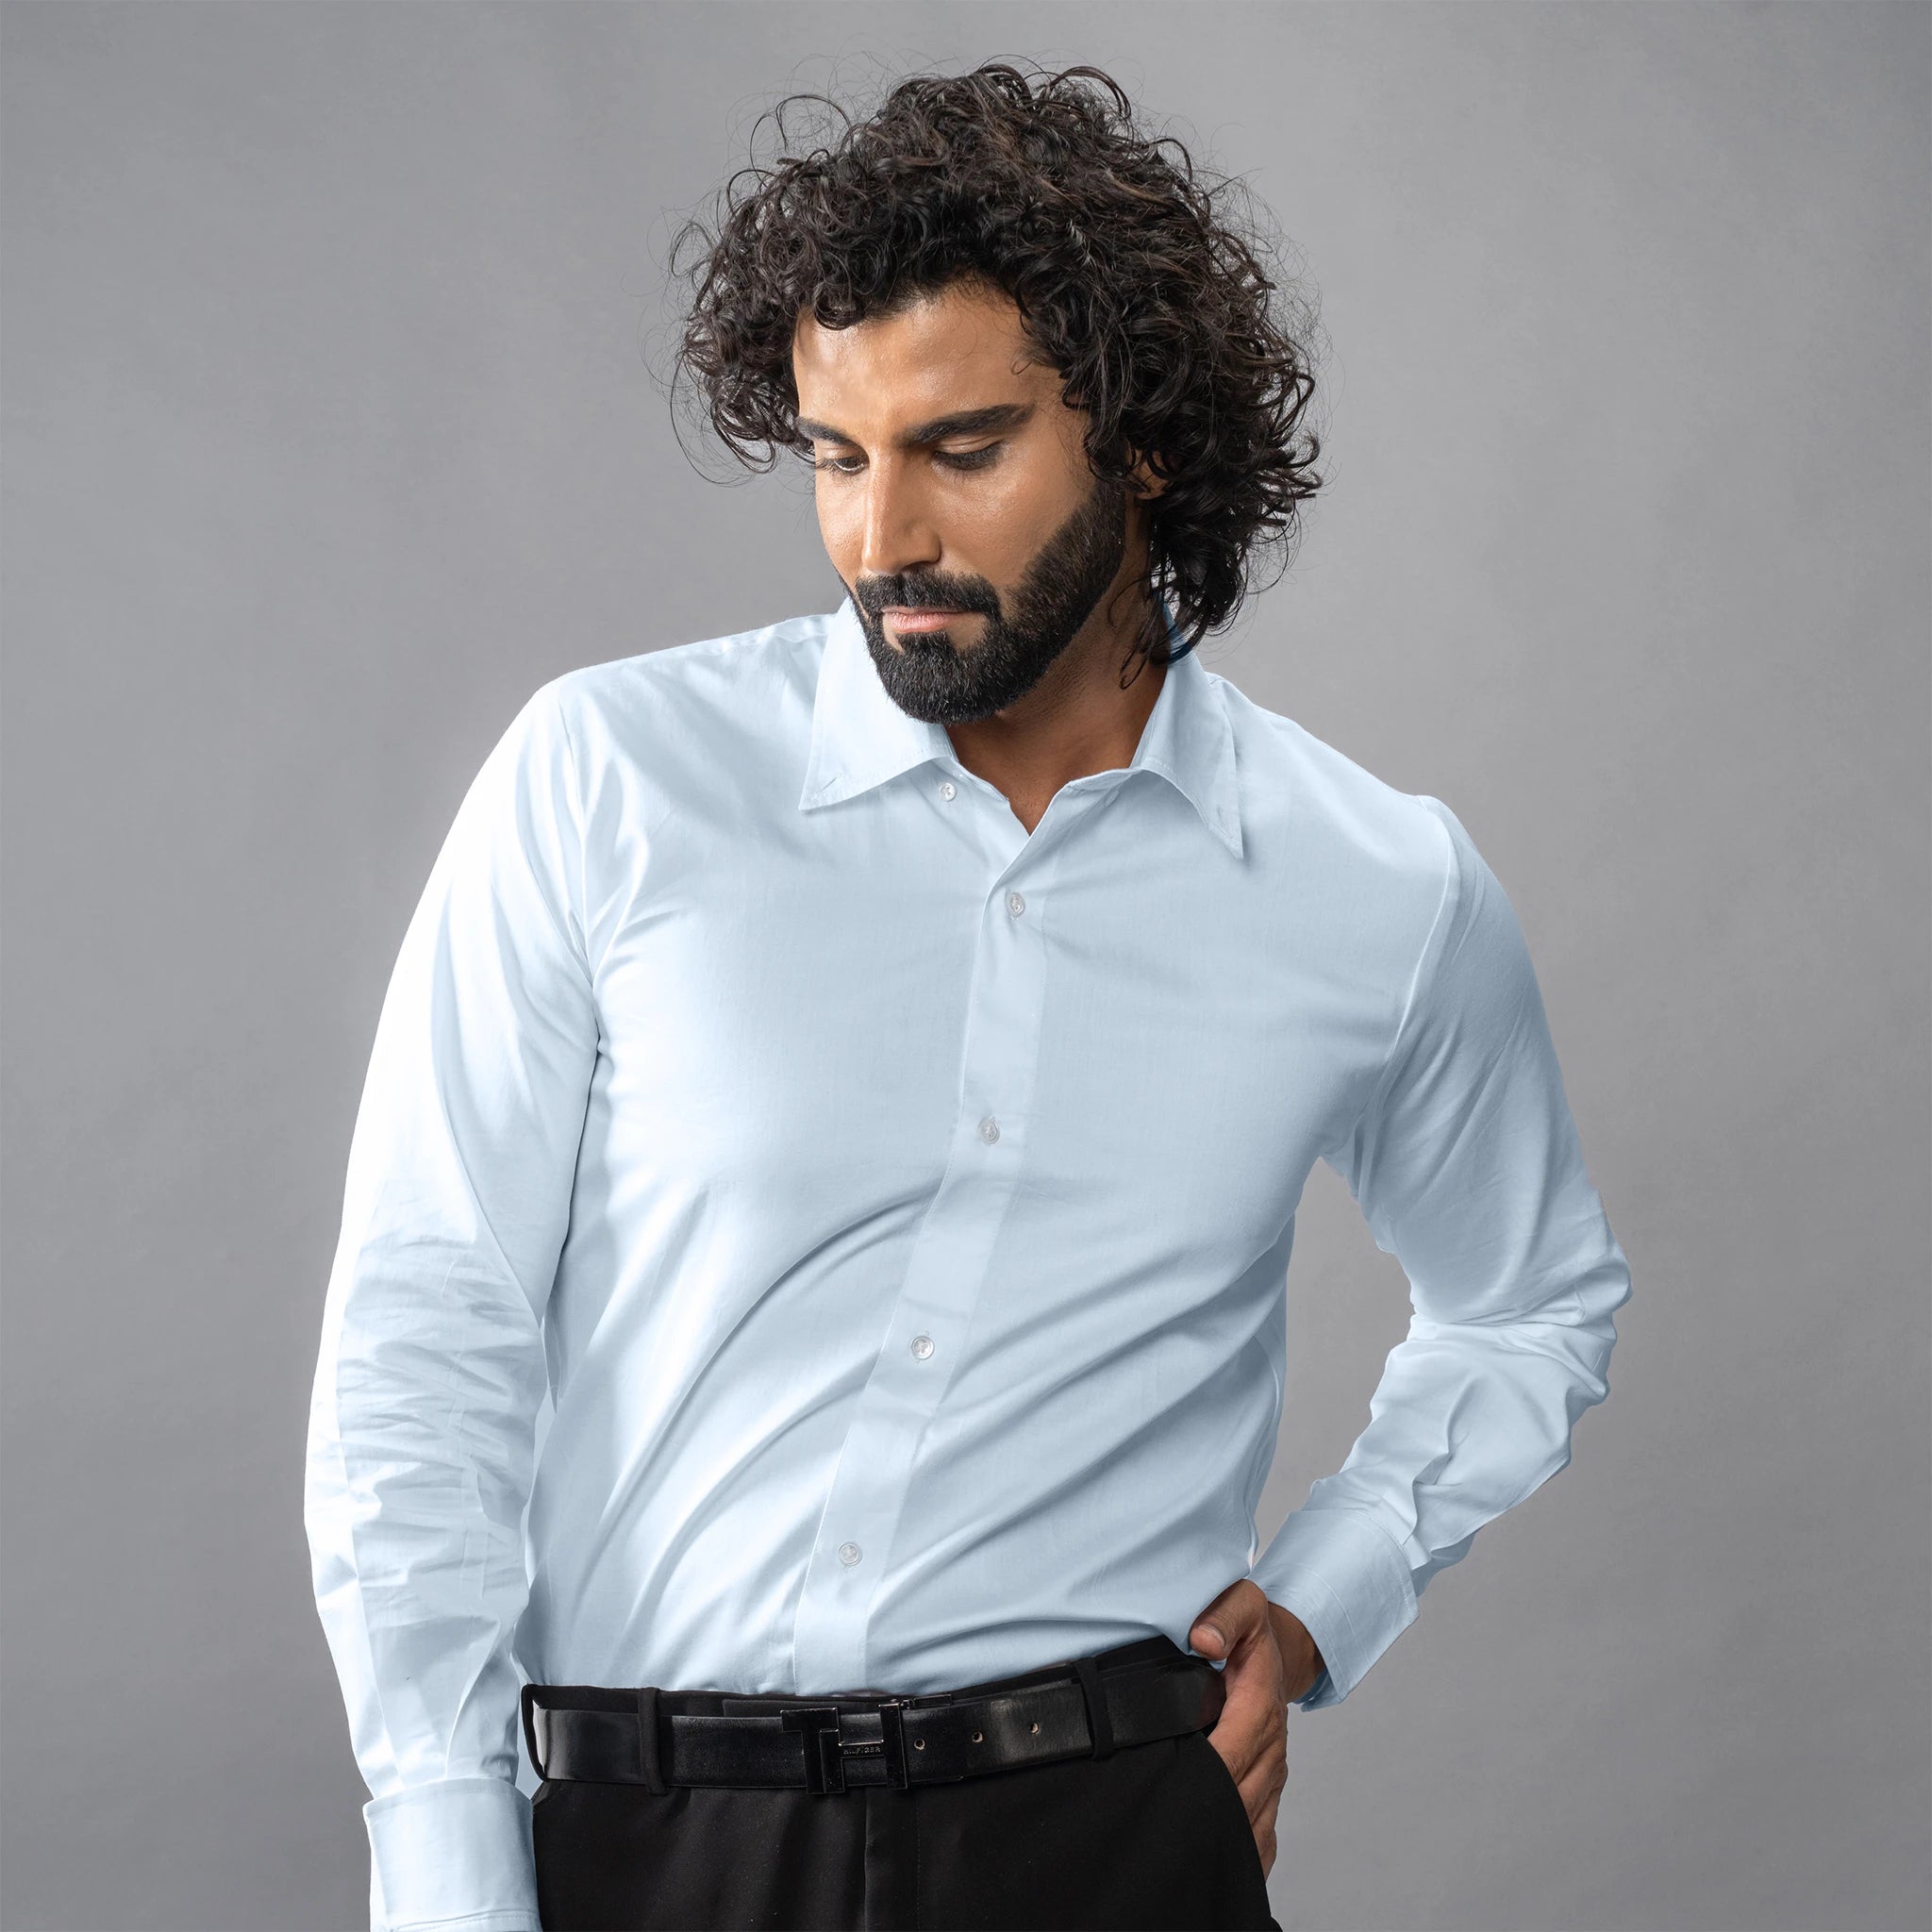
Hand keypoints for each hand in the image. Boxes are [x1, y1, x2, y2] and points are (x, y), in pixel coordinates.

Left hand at [1187, 1579, 1324, 1876]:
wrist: (1277, 1650)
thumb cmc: (1250, 1629)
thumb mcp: (1242, 1602)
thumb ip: (1224, 1615)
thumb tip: (1204, 1640)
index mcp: (1261, 1707)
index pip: (1232, 1753)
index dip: (1205, 1774)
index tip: (1176, 1786)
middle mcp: (1271, 1750)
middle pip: (1237, 1800)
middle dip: (1201, 1816)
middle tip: (1161, 1830)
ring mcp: (1271, 1776)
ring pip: (1248, 1825)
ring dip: (1218, 1838)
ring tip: (1178, 1849)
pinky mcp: (1267, 1792)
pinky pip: (1260, 1836)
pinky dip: (1238, 1854)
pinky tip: (1210, 1862)